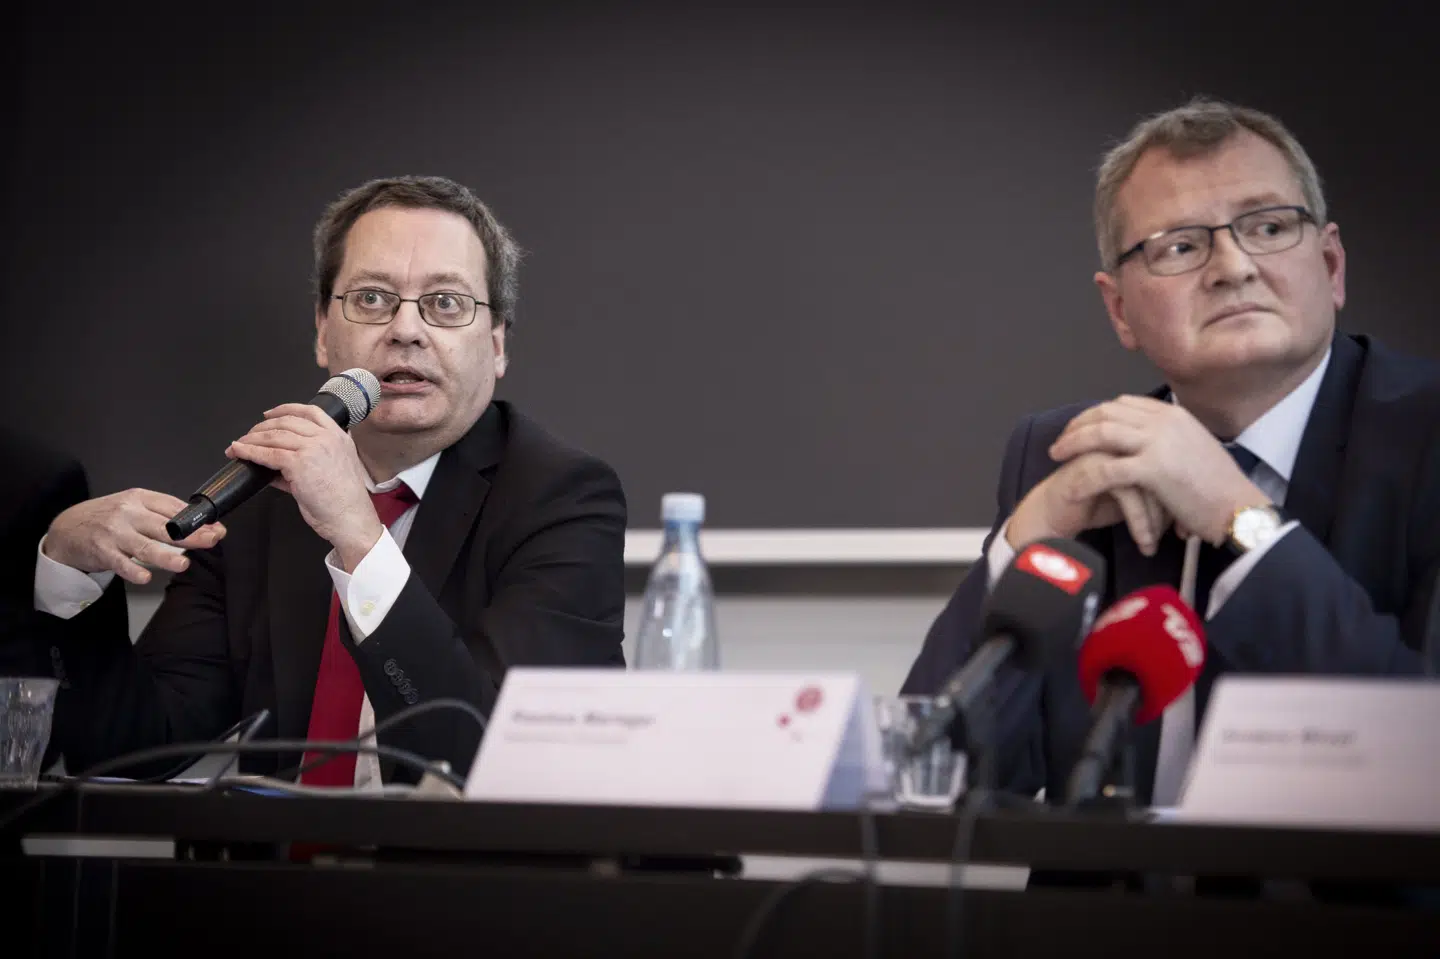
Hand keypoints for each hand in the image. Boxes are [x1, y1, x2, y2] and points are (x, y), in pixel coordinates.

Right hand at [44, 490, 225, 584]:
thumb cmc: (107, 518)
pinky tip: (145, 577)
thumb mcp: (133, 507)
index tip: (216, 528)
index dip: (197, 519)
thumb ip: (162, 514)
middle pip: (164, 526)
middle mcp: (128, 513)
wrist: (67, 528)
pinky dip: (133, 571)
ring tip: (183, 564)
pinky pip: (120, 563)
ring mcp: (114, 533)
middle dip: (190, 535)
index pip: (173, 507)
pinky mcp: (102, 551)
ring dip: (165, 556)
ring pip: (144, 546)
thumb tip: (200, 524)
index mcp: (139, 499)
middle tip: (210, 541)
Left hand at [227, 403, 380, 569]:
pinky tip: (239, 451)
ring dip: (252, 439)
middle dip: (262, 427)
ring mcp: (313, 448)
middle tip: (248, 435)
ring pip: (274, 435)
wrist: (350, 517)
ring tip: (238, 445)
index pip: (311, 411)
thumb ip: (307, 462)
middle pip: (287, 421)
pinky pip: (268, 453)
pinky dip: (250, 451)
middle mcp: (327, 438)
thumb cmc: (344, 502)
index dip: (285, 409)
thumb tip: (276, 465)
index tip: (270, 414)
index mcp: (339, 437)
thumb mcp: (331, 471)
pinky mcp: (299, 463)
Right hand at [1007, 453, 1172, 555]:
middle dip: (1175, 507)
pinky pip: (1128, 494)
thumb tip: (1184, 508)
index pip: (1174, 463)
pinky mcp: (1094, 467)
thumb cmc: (1093, 502)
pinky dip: (1139, 522)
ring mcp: (1109, 450)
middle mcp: (1124, 440)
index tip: (1185, 525)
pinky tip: (1145, 543)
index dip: (1183, 495)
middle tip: (1182, 534)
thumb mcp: (1133, 495)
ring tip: (1159, 543)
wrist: (1053, 513)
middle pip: (1166, 471)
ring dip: (1157, 518)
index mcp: (1137, 438)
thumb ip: (1156, 489)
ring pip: (1149, 482)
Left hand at [1047, 395, 1270, 543]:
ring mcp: (1158, 442)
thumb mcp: (1194, 449)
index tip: (1079, 427)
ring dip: (1073, 443)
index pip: (1124, 403)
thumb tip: (1146, 444)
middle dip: (1077, 425)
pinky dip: (1085, 478)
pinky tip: (1072, 489)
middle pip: (1106, 412)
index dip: (1096, 414)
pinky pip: (1106, 469)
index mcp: (1174, 414)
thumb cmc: (1219, 488)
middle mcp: (1164, 421)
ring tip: (1056, 457)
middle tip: (1060, 441)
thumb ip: (1169, 440)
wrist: (1239, 508)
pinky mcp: (1153, 468)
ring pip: (1101, 433)